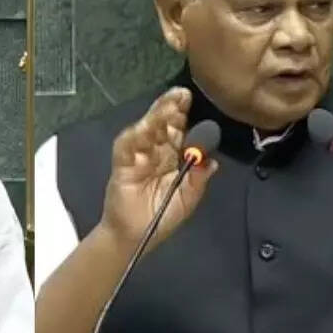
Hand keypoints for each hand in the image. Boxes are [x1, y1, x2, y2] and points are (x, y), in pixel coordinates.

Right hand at [100, 88, 218, 250]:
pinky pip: (126, 148)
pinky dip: (134, 137)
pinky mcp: (121, 166)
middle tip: (180, 95)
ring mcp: (137, 157)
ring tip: (167, 107)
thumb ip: (198, 179)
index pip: (177, 130)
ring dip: (155, 117)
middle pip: (161, 125)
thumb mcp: (188, 199)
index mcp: (171, 157)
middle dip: (170, 108)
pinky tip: (145, 128)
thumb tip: (211, 161)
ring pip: (145, 131)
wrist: (135, 238)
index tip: (190, 100)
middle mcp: (154, 152)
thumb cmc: (160, 218)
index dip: (183, 115)